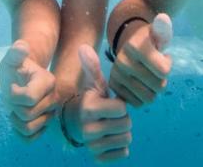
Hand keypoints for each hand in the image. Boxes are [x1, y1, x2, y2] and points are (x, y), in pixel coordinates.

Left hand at [0, 40, 57, 139]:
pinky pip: (30, 139)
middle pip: (27, 115)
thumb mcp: (11, 58)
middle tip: (13, 96)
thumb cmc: (15, 67)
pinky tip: (17, 119)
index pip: (29, 98)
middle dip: (14, 106)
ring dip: (16, 120)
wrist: (19, 78)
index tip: (13, 85)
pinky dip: (19, 132)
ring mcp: (50, 113)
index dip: (14, 94)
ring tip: (15, 108)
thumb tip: (21, 46)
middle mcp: (53, 98)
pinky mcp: (44, 125)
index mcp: (47, 81)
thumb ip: (15, 52)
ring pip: (29, 128)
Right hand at [61, 45, 131, 160]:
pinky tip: (111, 139)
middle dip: (123, 119)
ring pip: (126, 139)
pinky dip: (121, 148)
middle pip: (126, 125)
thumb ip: (92, 67)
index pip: (122, 108)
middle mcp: (87, 129)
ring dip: (123, 132)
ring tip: (111, 127)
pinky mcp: (97, 158)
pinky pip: (123, 154)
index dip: (120, 105)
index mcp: (89, 108)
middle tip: (111, 116)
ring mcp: (92, 145)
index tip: (110, 103)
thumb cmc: (91, 101)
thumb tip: (83, 46)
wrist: (75, 125)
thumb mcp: (93, 85)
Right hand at [108, 13, 172, 107]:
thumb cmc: (149, 40)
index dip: (168, 64)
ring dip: (153, 90)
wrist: (128, 43)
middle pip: (158, 87)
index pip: (164, 71)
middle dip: (162, 79)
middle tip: (156, 69)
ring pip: (149, 98)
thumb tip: (163, 18)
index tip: (163, 56)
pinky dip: (142, 96)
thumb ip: (162, 27)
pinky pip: (137, 103)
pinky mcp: (114, 86)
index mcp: (135, 47)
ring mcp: (117, 75)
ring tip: (150, 76)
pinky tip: (141, 84)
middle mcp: (123, 62)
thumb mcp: (158, 32)